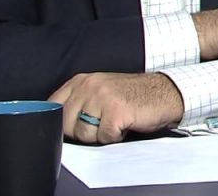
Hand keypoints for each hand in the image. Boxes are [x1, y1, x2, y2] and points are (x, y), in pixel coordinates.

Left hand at [48, 72, 183, 144]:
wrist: (165, 92)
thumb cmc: (132, 95)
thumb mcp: (99, 91)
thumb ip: (77, 101)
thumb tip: (56, 123)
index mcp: (81, 80)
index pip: (52, 107)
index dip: (62, 122)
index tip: (78, 124)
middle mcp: (89, 86)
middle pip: (66, 125)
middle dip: (83, 131)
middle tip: (103, 122)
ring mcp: (101, 98)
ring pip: (84, 134)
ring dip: (101, 135)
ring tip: (115, 122)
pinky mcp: (115, 112)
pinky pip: (104, 137)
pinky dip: (116, 136)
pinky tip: (126, 124)